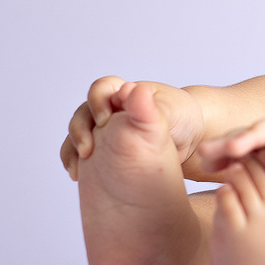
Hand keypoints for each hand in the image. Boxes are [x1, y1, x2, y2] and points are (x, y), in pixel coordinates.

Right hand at [60, 76, 204, 180]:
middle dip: (80, 130)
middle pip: (83, 113)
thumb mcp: (170, 110)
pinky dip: (75, 161)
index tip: (105, 121)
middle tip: (87, 150)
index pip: (100, 90)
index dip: (97, 102)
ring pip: (78, 134)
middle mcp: (111, 109)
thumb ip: (149, 105)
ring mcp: (105, 129)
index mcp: (125, 93)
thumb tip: (129, 90)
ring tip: (77, 168)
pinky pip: (80, 153)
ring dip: (73, 148)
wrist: (192, 136)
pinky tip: (76, 175)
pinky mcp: (104, 150)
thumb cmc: (182, 115)